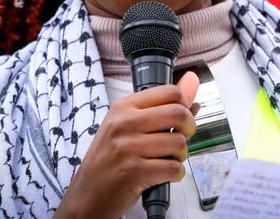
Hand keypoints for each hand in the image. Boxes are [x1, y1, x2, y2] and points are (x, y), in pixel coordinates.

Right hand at [54, 71, 199, 217]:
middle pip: (178, 114)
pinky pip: (173, 168)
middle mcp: (125, 123)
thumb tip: (192, 85)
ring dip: (181, 155)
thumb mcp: (127, 126)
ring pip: (179, 143)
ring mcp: (128, 147)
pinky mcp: (134, 172)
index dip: (184, 105)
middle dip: (189, 129)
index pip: (170, 91)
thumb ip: (161, 107)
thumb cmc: (109, 159)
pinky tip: (163, 174)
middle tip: (181, 138)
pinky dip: (175, 174)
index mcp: (124, 107)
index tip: (181, 117)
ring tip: (167, 159)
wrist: (87, 195)